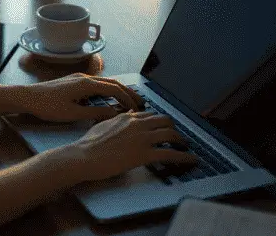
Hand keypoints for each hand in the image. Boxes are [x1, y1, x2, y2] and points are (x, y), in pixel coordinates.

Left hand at [23, 73, 145, 122]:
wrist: (27, 97)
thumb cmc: (48, 106)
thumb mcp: (73, 114)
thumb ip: (95, 113)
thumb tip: (114, 114)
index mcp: (86, 84)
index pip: (114, 89)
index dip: (128, 99)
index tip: (137, 109)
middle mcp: (84, 77)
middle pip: (112, 83)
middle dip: (127, 92)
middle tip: (140, 103)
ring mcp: (78, 78)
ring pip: (104, 83)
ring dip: (117, 91)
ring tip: (127, 102)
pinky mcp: (73, 81)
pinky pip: (95, 84)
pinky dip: (106, 91)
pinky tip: (107, 100)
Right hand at [67, 112, 196, 182]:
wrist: (84, 156)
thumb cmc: (88, 144)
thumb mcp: (102, 124)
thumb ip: (116, 120)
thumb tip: (125, 116)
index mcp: (127, 117)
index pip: (150, 115)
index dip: (160, 122)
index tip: (164, 128)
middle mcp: (137, 124)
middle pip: (165, 121)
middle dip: (174, 129)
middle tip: (177, 138)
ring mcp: (142, 138)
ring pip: (171, 134)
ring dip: (182, 142)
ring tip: (186, 148)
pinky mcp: (144, 154)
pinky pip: (170, 154)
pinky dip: (184, 157)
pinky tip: (191, 161)